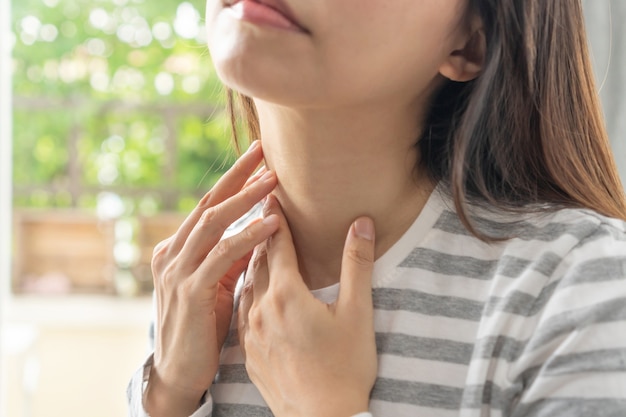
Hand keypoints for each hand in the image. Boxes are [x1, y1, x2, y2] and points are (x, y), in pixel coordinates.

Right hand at [144, 141, 279, 416]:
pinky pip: (223, 256)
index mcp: (177, 248)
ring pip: (214, 223)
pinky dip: (248, 237)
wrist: (179, 371)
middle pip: (209, 203)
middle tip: (265, 151)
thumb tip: (260, 228)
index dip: (233, 179)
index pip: (208, 204)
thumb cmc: (201, 325)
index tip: (258, 157)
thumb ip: (230, 255)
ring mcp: (178, 270)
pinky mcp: (191, 291)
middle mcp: (172, 253)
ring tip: (274, 181)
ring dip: (245, 199)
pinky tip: (272, 225)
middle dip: (237, 176)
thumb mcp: (215, 283)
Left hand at [239, 195, 377, 416]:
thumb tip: (361, 224)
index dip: (275, 217)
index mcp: (287, 294)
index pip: (277, 244)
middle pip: (257, 260)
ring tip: (256, 246)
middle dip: (260, 233)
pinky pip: (241, 310)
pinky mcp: (248, 352)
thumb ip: (357, 265)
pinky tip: (252, 291)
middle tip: (260, 209)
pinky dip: (246, 291)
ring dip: (251, 262)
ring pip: (246, 285)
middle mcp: (261, 309)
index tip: (271, 194)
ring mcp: (250, 332)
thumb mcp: (358, 314)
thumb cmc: (345, 368)